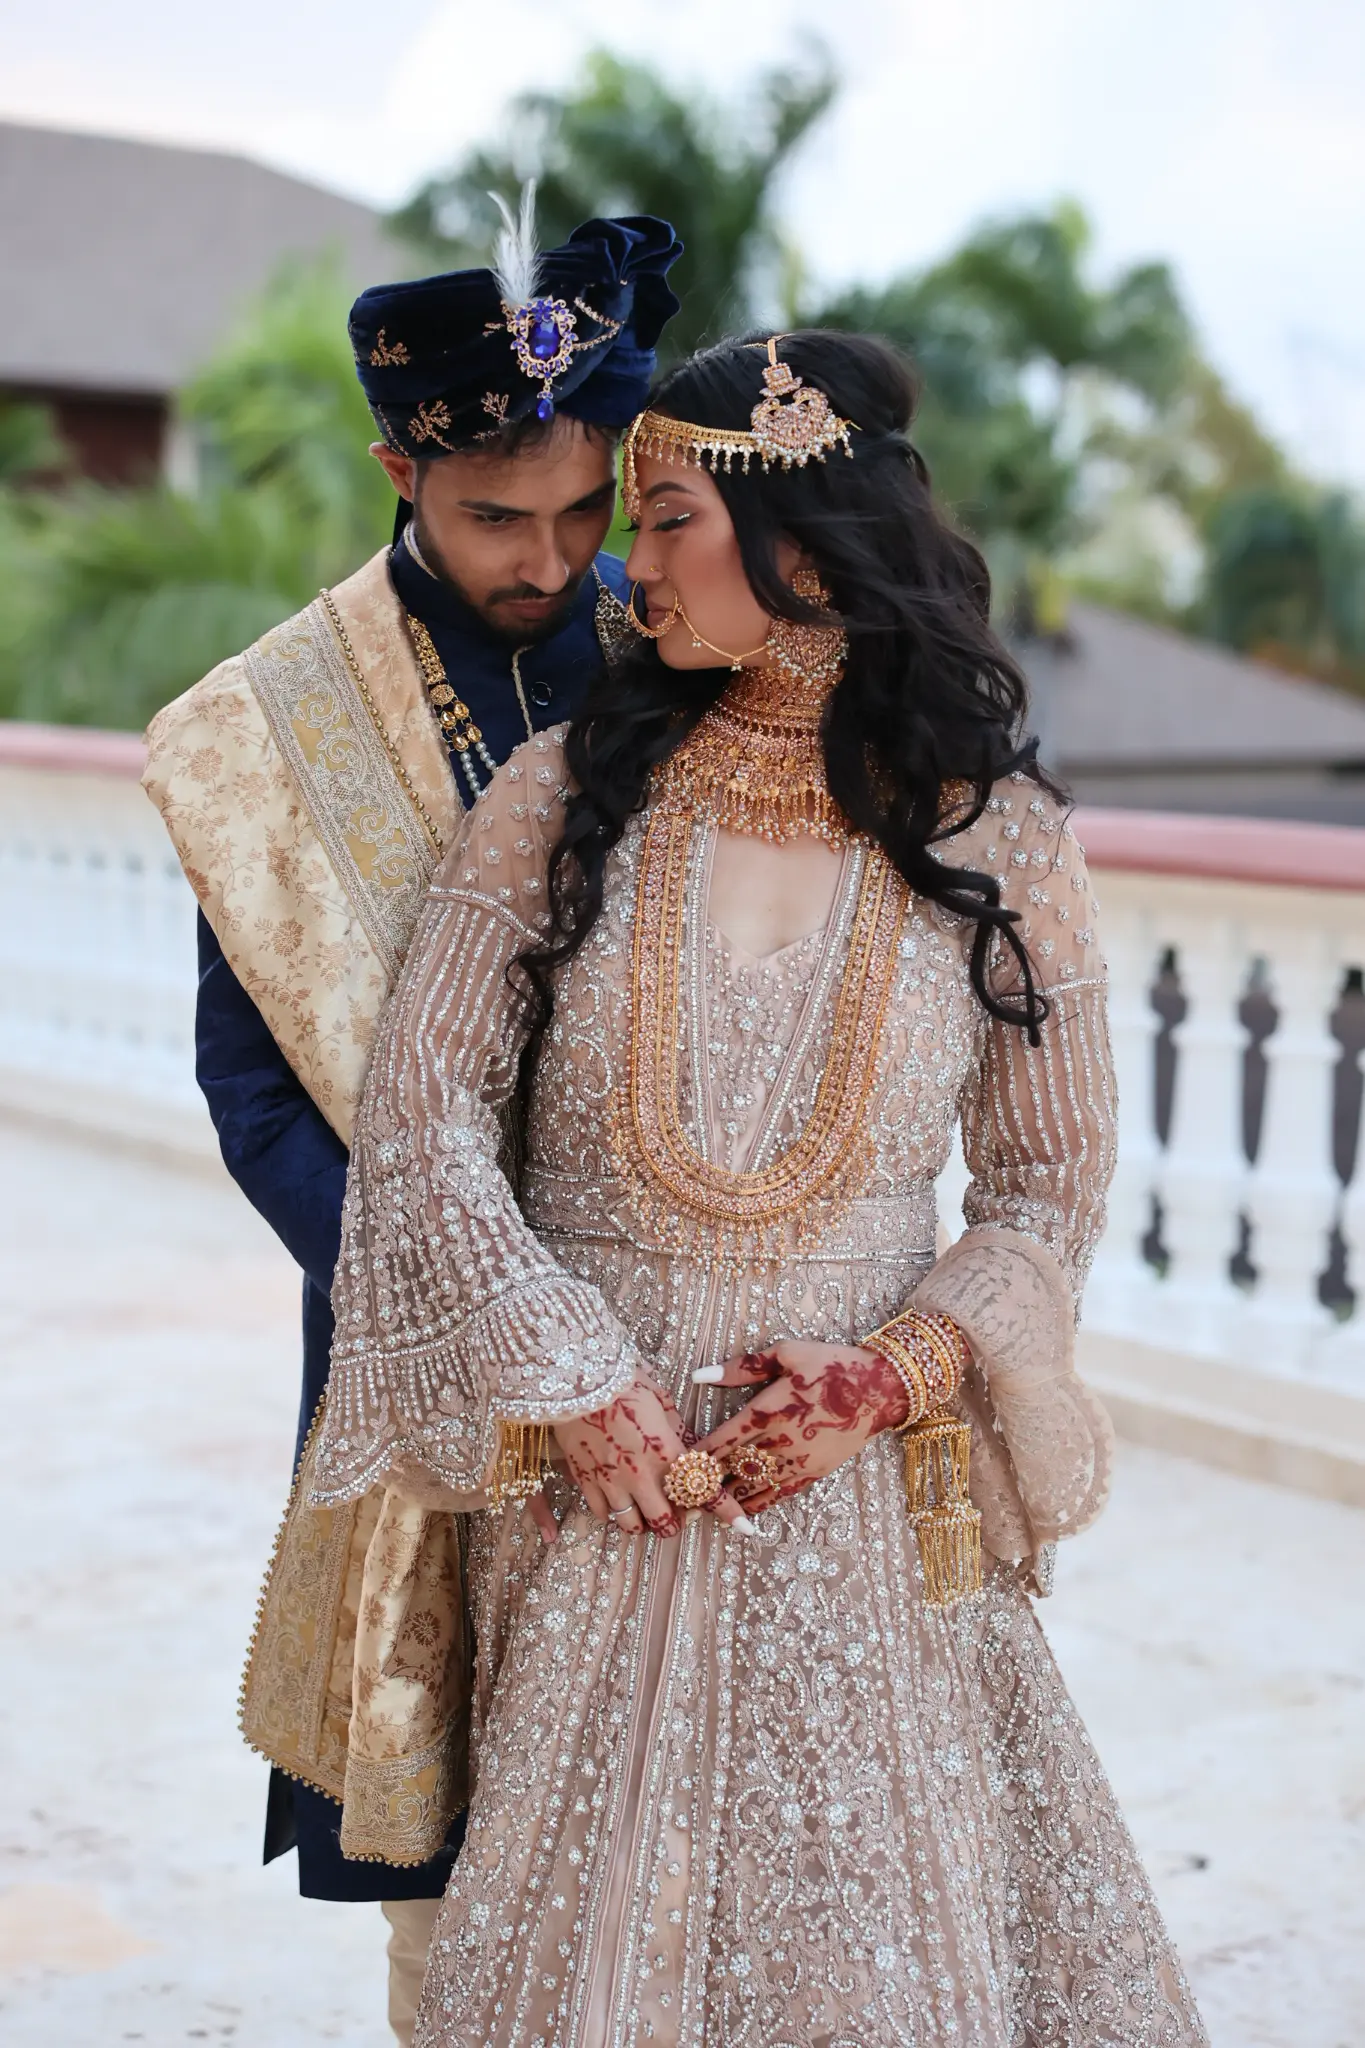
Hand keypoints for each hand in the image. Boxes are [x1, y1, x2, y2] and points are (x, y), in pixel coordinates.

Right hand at [553, 1371, 749, 1538]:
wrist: (577, 1378)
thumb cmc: (624, 1382)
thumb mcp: (662, 1401)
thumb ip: (678, 1433)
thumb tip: (691, 1450)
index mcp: (666, 1452)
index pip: (703, 1489)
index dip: (726, 1511)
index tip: (744, 1526)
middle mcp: (640, 1475)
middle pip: (666, 1523)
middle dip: (678, 1521)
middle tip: (679, 1508)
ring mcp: (610, 1481)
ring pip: (632, 1526)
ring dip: (645, 1522)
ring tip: (647, 1508)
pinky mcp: (585, 1481)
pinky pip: (602, 1514)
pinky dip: (613, 1512)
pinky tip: (618, 1498)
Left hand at [692, 1341, 909, 1513]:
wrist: (880, 1389)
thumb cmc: (831, 1364)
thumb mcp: (786, 1353)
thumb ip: (741, 1367)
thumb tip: (699, 1375)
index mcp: (770, 1410)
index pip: (723, 1442)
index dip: (699, 1457)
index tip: (678, 1465)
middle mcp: (781, 1441)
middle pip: (733, 1470)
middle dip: (706, 1483)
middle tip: (681, 1494)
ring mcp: (799, 1462)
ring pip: (753, 1488)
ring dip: (727, 1498)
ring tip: (702, 1507)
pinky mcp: (815, 1473)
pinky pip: (779, 1495)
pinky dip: (757, 1504)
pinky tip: (740, 1510)